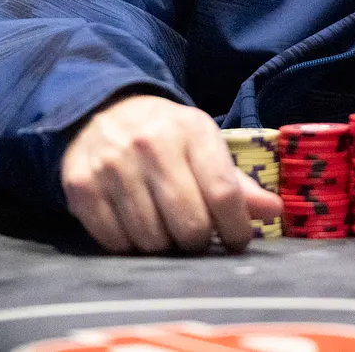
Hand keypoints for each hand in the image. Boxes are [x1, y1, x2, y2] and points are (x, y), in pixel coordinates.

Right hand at [60, 94, 280, 253]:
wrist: (104, 109)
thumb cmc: (166, 135)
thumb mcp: (205, 144)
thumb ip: (237, 182)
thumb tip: (273, 211)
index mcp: (192, 131)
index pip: (223, 194)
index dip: (236, 229)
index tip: (236, 242)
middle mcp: (151, 145)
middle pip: (188, 223)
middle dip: (198, 241)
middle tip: (196, 236)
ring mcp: (113, 165)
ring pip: (151, 239)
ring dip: (162, 245)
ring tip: (163, 227)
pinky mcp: (81, 186)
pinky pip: (114, 242)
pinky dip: (128, 245)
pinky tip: (134, 226)